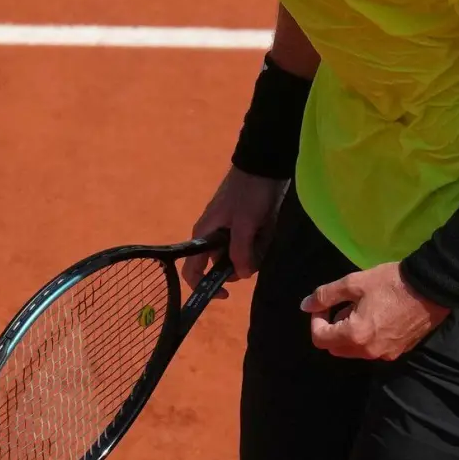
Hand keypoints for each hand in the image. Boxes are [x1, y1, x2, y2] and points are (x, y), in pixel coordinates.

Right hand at [181, 168, 287, 295]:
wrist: (263, 166)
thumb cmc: (248, 194)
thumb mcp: (245, 224)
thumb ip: (241, 251)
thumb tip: (241, 274)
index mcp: (203, 235)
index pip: (192, 271)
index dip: (204, 287)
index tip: (227, 294)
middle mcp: (212, 236)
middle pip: (222, 265)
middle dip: (242, 264)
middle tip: (256, 250)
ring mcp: (228, 231)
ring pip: (240, 256)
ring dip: (255, 251)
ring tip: (263, 231)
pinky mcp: (243, 226)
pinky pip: (250, 245)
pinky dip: (260, 242)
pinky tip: (266, 227)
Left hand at [301, 262, 450, 360]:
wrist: (431, 288)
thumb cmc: (390, 283)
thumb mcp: (353, 283)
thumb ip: (325, 296)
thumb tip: (305, 306)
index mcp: (355, 335)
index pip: (320, 339)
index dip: (316, 321)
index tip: (324, 305)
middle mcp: (369, 351)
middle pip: (336, 348)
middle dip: (331, 329)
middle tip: (341, 306)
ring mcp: (386, 354)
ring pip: (354, 350)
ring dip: (348, 333)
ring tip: (360, 308)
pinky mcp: (399, 351)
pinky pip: (372, 349)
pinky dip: (366, 337)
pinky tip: (376, 316)